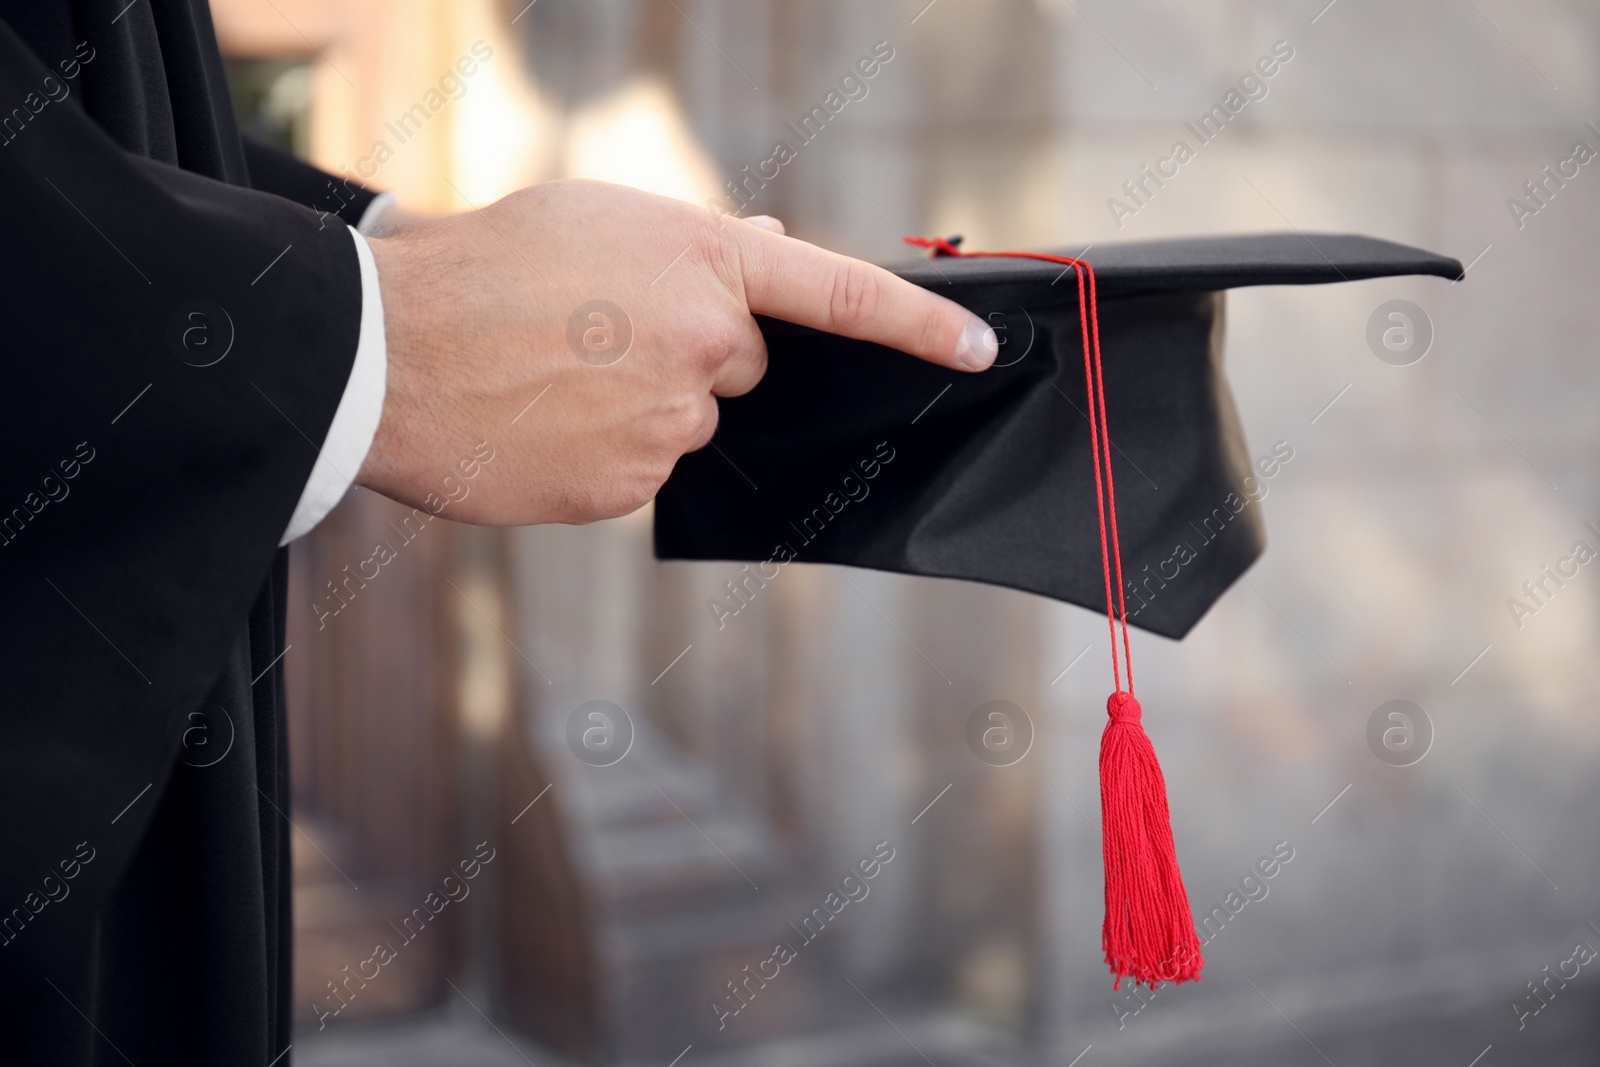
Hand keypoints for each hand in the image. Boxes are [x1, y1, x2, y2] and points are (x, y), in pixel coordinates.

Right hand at [358, 178, 998, 525]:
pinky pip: (641, 473)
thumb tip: (772, 244)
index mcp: (704, 264)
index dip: (918, 325)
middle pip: (741, 372)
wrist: (387, 352)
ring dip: (639, 408)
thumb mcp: (597, 218)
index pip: (840, 295)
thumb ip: (699, 243)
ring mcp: (670, 427)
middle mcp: (705, 347)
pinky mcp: (630, 488)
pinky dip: (604, 454)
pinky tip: (546, 422)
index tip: (979, 350)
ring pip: (687, 427)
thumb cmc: (482, 267)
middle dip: (693, 360)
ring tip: (553, 375)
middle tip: (600, 335)